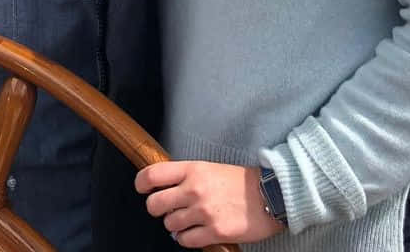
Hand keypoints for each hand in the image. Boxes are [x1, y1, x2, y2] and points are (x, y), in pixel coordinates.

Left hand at [135, 161, 284, 246]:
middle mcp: (194, 189)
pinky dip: (186, 238)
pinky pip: (185, 241)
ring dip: (175, 225)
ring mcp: (203, 212)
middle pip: (154, 204)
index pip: (153, 175)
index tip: (142, 188)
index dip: (141, 183)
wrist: (268, 195)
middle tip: (166, 208)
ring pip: (169, 225)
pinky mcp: (214, 232)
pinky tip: (196, 231)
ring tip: (188, 219)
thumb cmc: (238, 181)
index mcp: (192, 169)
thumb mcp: (208, 168)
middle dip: (156, 209)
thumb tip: (162, 189)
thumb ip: (185, 176)